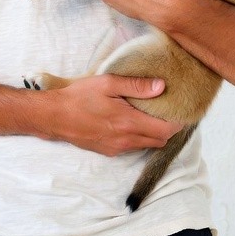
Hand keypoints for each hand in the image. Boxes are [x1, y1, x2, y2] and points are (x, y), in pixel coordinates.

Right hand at [45, 74, 181, 156]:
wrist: (55, 116)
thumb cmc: (80, 96)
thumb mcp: (108, 84)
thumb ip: (136, 86)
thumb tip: (161, 86)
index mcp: (129, 123)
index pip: (166, 130)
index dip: (177, 121)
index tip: (179, 108)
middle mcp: (126, 140)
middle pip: (160, 140)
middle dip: (168, 127)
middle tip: (167, 109)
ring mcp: (117, 148)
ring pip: (147, 144)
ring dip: (153, 132)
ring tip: (150, 114)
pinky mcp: (109, 151)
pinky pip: (132, 147)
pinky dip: (139, 137)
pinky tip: (131, 121)